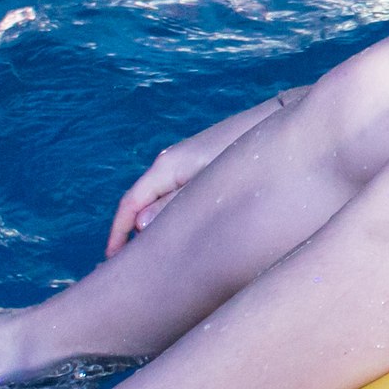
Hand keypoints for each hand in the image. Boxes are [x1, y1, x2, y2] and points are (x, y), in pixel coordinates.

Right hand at [104, 91, 295, 258]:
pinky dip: (170, 216)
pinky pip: (175, 195)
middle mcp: (170, 164)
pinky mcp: (201, 167)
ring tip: (154, 258)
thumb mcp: (210, 184)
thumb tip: (141, 226)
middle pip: (141, 204)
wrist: (276, 121)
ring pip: (159, 200)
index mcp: (167, 166)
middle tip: (132, 267)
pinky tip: (181, 234)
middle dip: (133, 234)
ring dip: (153, 226)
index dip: (118, 233)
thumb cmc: (245, 152)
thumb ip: (176, 204)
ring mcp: (185, 164)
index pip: (130, 203)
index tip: (112, 259)